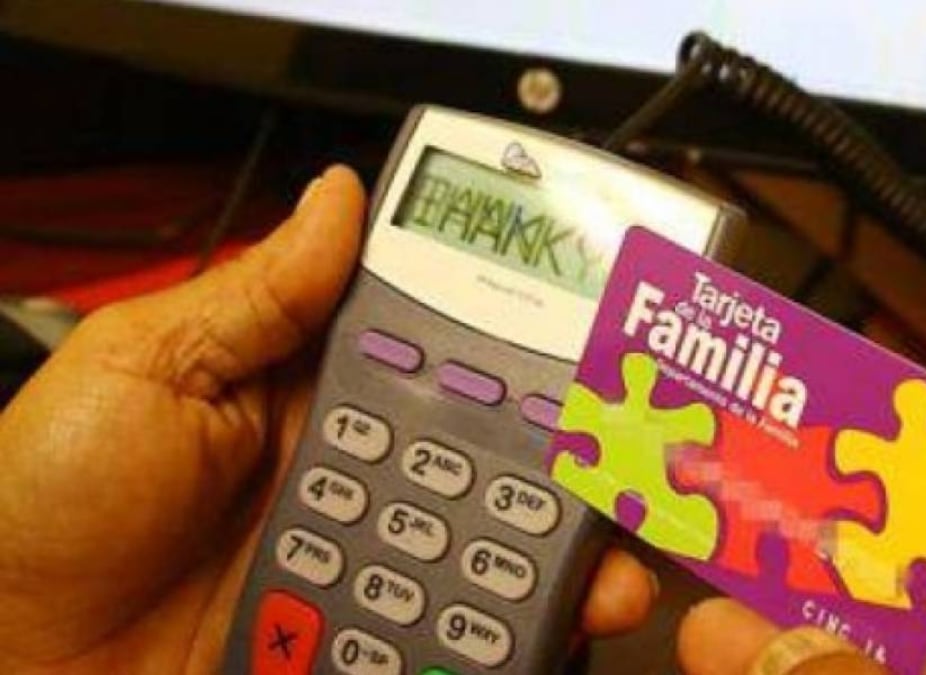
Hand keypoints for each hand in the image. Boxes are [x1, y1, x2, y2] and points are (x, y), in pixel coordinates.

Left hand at [0, 166, 656, 673]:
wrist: (9, 655)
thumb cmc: (43, 499)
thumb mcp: (144, 366)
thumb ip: (258, 296)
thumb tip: (339, 199)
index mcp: (312, 386)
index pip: (442, 346)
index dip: (523, 341)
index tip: (597, 345)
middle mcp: (357, 467)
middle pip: (495, 454)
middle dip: (575, 458)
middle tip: (637, 468)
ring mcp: (366, 554)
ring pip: (493, 546)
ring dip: (564, 557)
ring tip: (614, 573)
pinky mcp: (361, 634)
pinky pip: (453, 632)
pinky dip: (512, 633)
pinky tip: (556, 626)